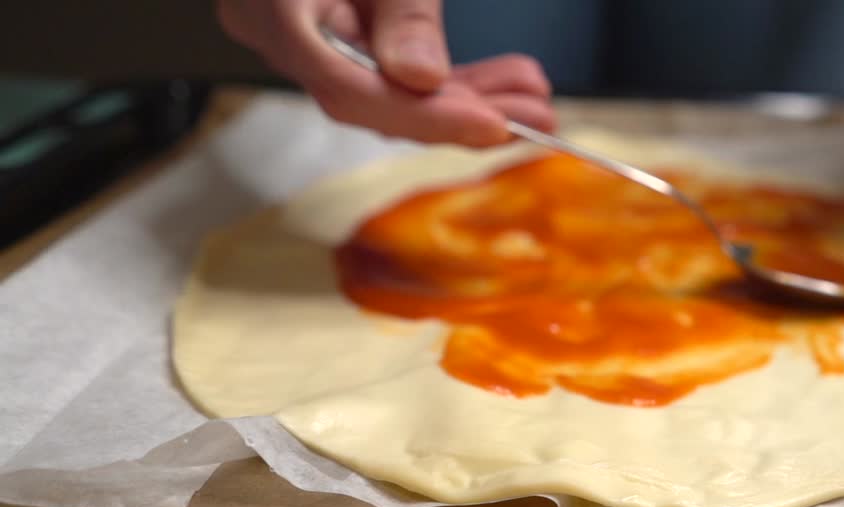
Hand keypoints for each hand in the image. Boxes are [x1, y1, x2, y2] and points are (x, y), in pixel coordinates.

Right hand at [217, 0, 555, 146]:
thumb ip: (403, 13)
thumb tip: (423, 80)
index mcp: (273, 10)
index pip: (347, 89)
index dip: (424, 116)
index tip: (492, 124)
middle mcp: (282, 36)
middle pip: (376, 102)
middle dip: (464, 114)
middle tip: (537, 116)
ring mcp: (309, 41)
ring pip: (393, 93)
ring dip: (469, 99)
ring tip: (534, 99)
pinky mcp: (341, 39)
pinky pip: (393, 74)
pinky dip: (450, 81)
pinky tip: (504, 85)